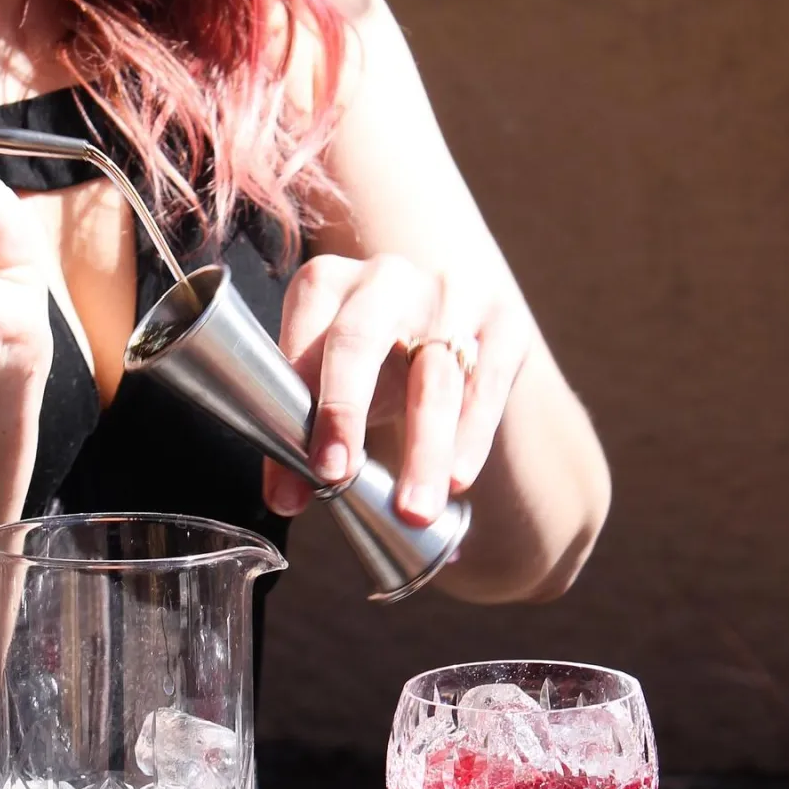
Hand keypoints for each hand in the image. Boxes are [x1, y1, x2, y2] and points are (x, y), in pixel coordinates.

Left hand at [263, 253, 530, 525]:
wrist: (444, 304)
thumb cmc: (372, 351)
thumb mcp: (329, 374)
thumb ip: (300, 430)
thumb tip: (286, 499)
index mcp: (325, 284)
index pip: (302, 348)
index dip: (302, 409)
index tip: (312, 470)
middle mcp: (385, 280)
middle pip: (359, 342)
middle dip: (345, 412)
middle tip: (337, 477)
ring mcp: (449, 295)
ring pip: (435, 376)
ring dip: (423, 450)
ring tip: (413, 509)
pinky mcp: (502, 322)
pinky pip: (486, 386)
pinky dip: (471, 437)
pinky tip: (456, 479)